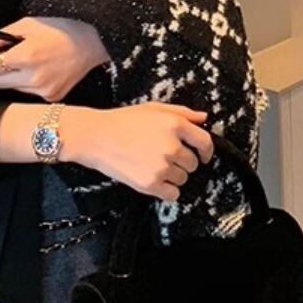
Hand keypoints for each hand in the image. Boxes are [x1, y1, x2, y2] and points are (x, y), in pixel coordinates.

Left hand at [0, 16, 109, 100]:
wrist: (92, 44)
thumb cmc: (61, 31)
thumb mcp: (30, 24)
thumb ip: (4, 35)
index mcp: (27, 56)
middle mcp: (34, 77)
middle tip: (6, 59)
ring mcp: (43, 90)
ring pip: (12, 88)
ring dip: (13, 78)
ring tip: (30, 63)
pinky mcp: (51, 97)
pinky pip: (28, 93)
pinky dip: (29, 83)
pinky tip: (42, 71)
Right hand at [74, 102, 213, 201]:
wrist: (95, 137)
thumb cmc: (121, 121)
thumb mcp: (152, 109)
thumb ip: (181, 112)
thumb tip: (204, 118)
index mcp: (174, 124)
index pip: (205, 142)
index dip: (206, 151)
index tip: (203, 156)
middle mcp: (172, 145)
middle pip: (193, 164)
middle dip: (182, 162)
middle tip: (163, 156)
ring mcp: (162, 166)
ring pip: (183, 179)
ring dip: (172, 176)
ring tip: (152, 165)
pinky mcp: (151, 183)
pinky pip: (172, 194)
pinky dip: (166, 190)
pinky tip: (153, 179)